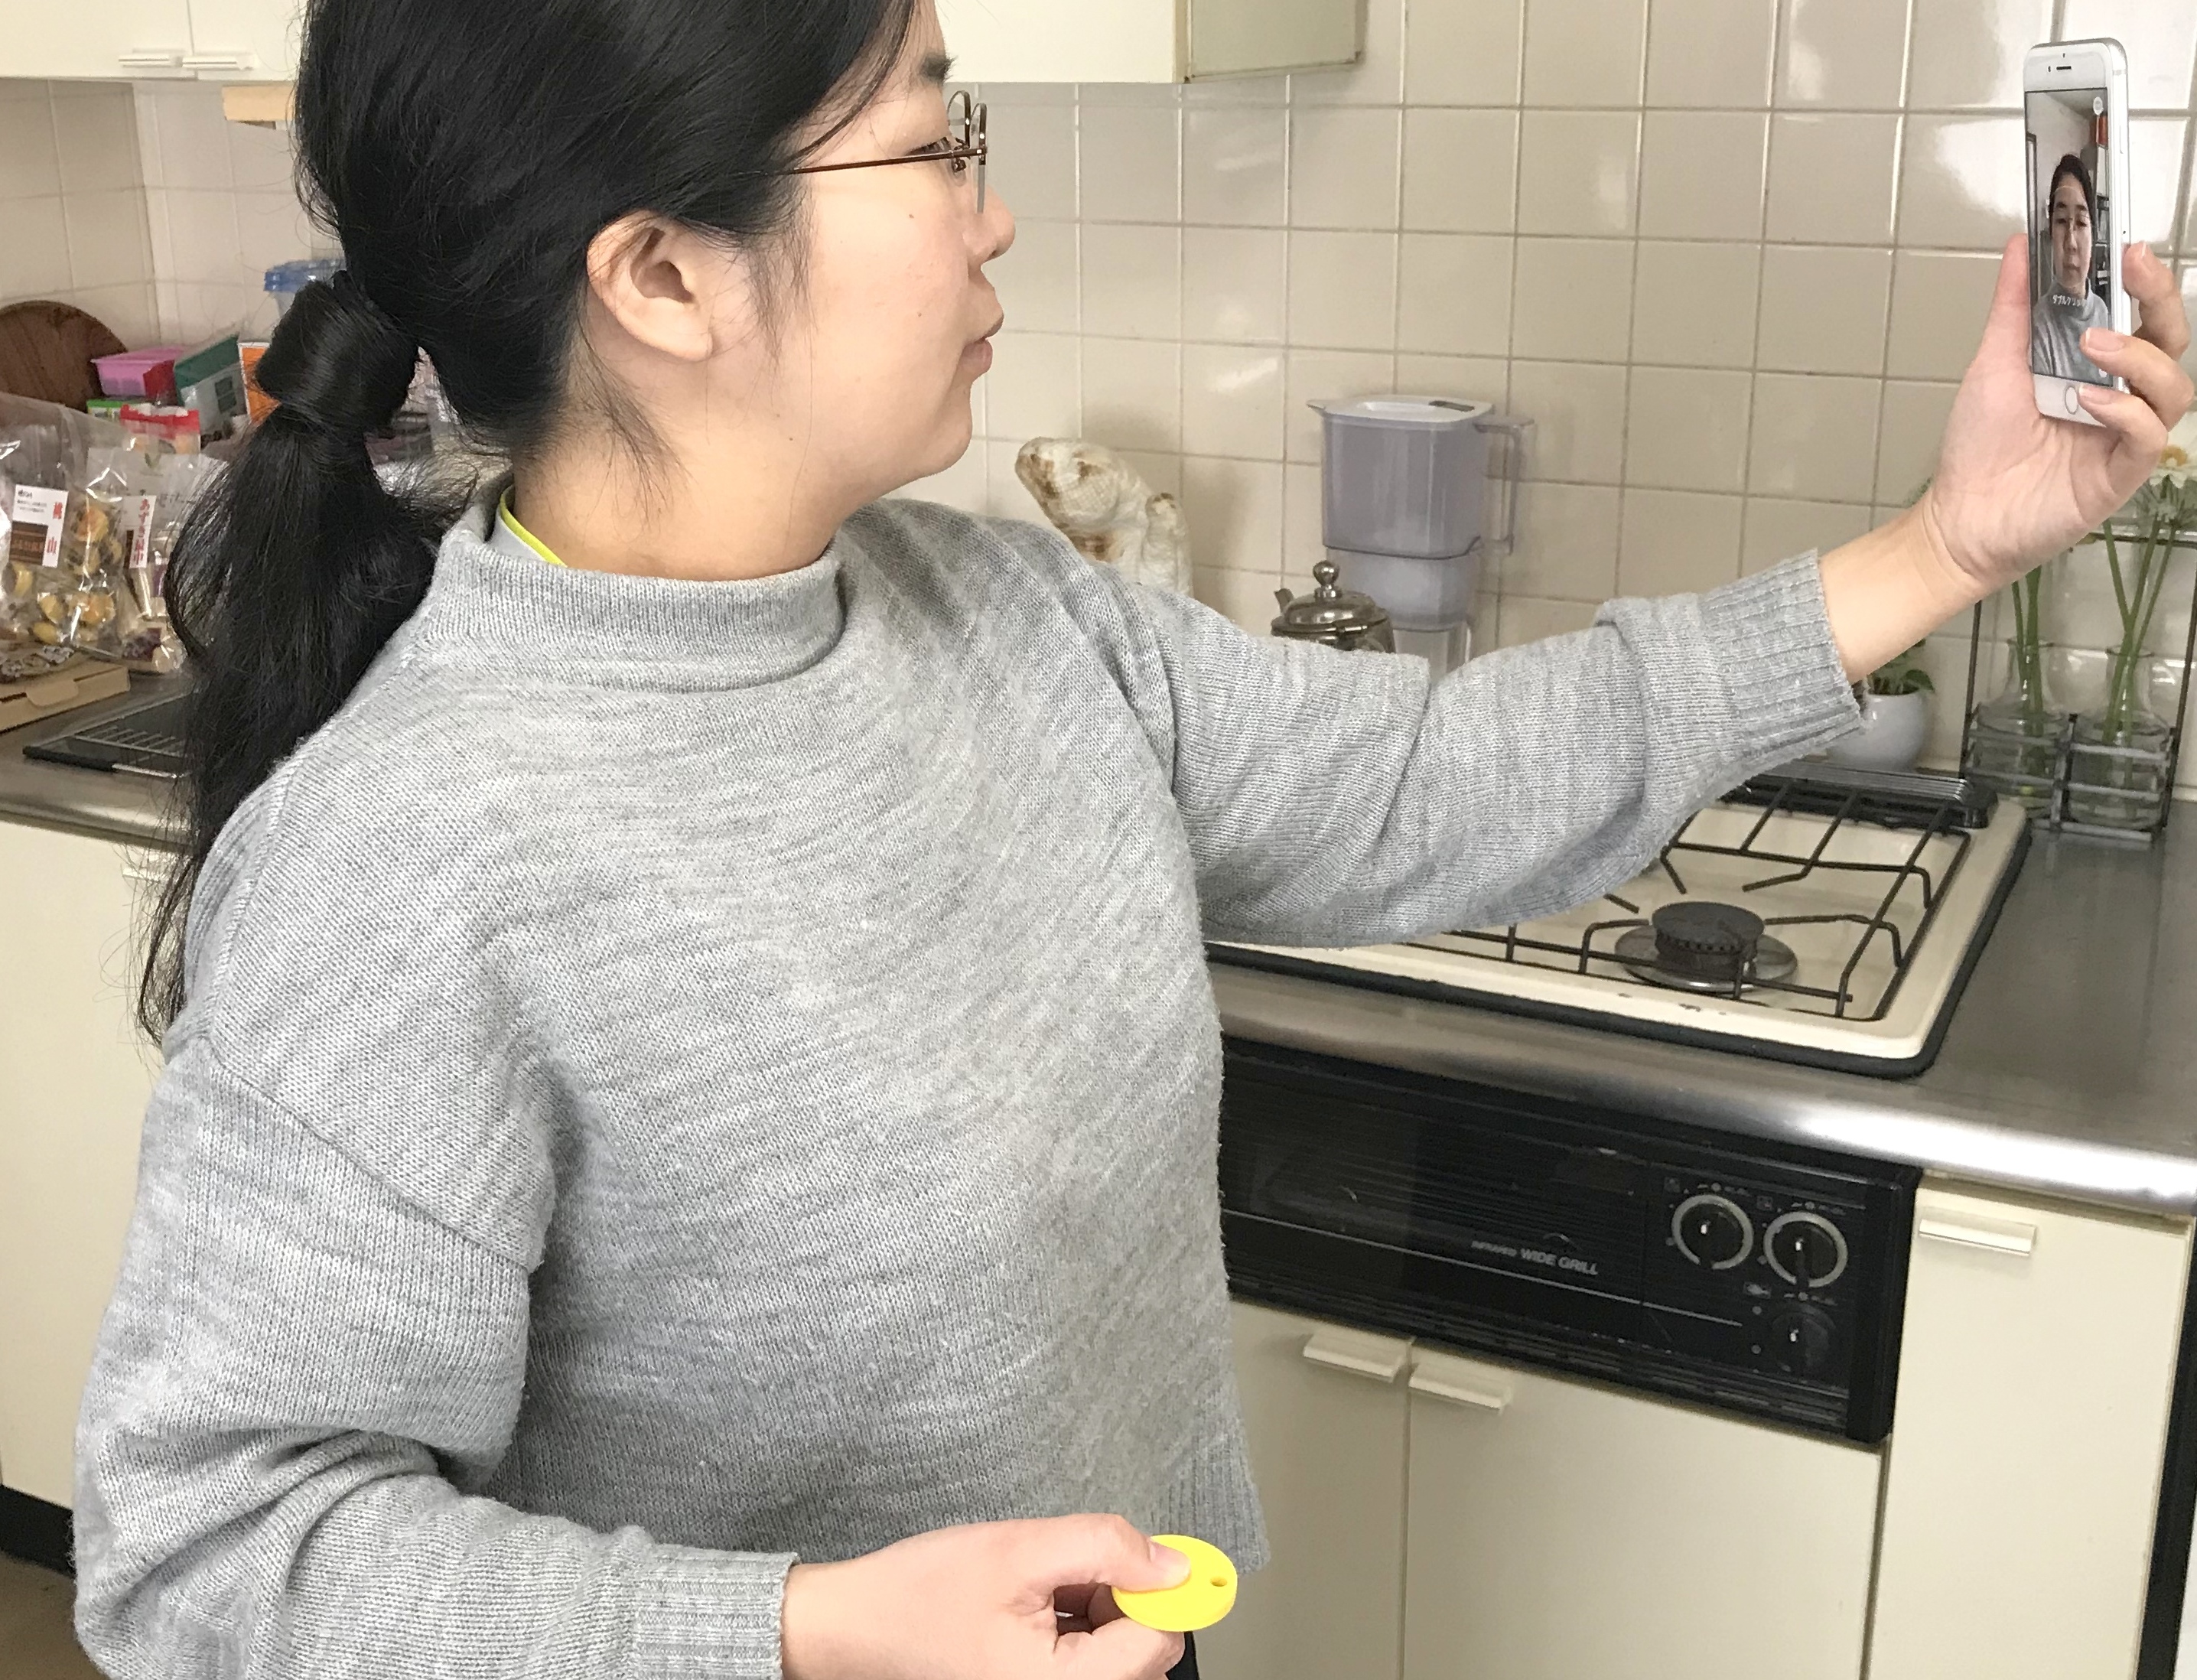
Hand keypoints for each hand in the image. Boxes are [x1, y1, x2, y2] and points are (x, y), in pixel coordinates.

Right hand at [780, 1515, 1191, 1679]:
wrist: (853, 1626)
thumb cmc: (919, 1595)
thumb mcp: (1018, 1550)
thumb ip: (1104, 1549)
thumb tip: (1173, 1564)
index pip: (1158, 1643)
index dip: (1153, 1588)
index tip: (1137, 1555)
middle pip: (1142, 1652)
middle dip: (1118, 1597)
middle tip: (1062, 1568)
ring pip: (1116, 1652)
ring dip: (1096, 1607)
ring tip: (1038, 1585)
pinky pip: (1086, 1660)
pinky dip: (1075, 1622)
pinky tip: (1033, 1602)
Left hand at [1921, 236, 2191, 596]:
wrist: (1958, 516)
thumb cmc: (1979, 446)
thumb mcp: (1994, 363)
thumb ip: (2013, 307)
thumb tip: (2020, 247)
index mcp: (2096, 366)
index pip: (2141, 315)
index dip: (2145, 280)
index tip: (2128, 247)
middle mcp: (2119, 396)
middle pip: (2172, 341)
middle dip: (2160, 299)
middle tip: (2133, 271)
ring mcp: (2124, 435)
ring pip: (2173, 386)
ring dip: (2139, 357)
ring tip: (2094, 346)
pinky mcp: (2120, 475)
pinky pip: (2147, 435)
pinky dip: (2125, 411)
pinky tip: (2088, 400)